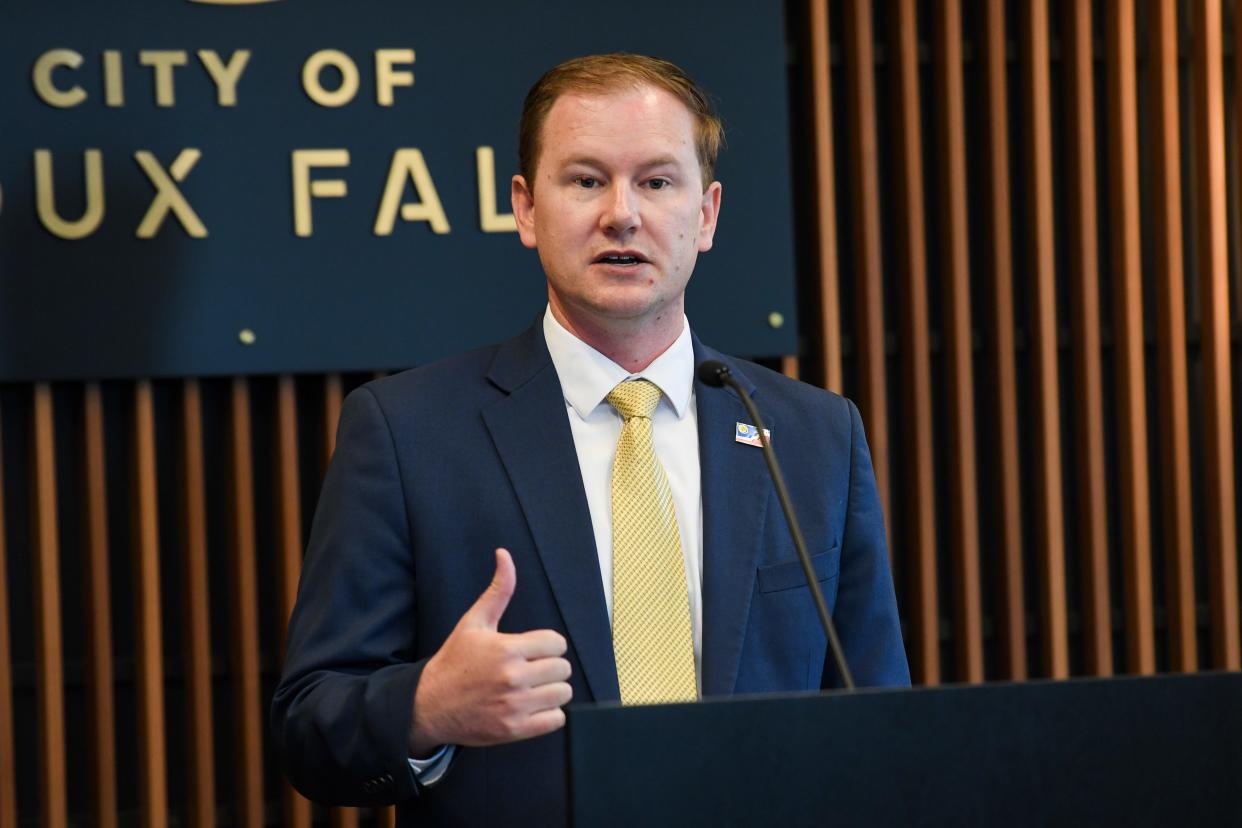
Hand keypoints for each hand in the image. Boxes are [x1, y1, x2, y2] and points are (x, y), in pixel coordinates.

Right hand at [409, 548, 572, 754]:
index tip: (534, 650)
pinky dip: (549, 714)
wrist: (430, 704)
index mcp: (507, 649)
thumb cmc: (454, 662)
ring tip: (534, 688)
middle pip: (562, 668)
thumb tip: (505, 556)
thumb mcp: (474, 622)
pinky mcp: (515, 729)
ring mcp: (515, 705)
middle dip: (551, 666)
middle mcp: (513, 677)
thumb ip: (498, 590)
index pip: (557, 643)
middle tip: (533, 669)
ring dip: (552, 690)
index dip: (548, 645)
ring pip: (562, 693)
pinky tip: (533, 706)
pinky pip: (556, 720)